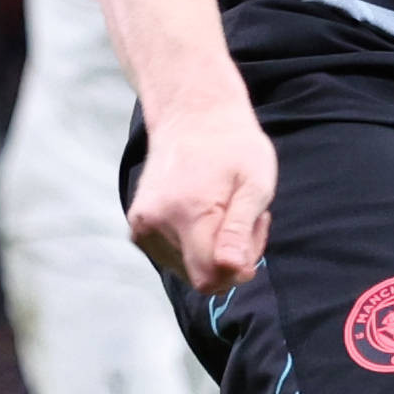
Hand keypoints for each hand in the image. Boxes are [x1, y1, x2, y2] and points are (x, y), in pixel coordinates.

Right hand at [127, 92, 276, 294]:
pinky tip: (209, 214)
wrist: (192, 115)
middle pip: (199, 275)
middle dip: (229, 258)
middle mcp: (153, 224)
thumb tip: (230, 270)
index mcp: (184, 213)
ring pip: (187, 268)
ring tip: (227, 210)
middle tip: (246, 218)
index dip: (237, 269)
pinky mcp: (138, 227)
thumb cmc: (233, 146)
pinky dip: (196, 244)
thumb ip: (240, 231)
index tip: (254, 233)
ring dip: (214, 250)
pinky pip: (174, 256)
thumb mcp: (255, 184)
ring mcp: (141, 226)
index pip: (208, 278)